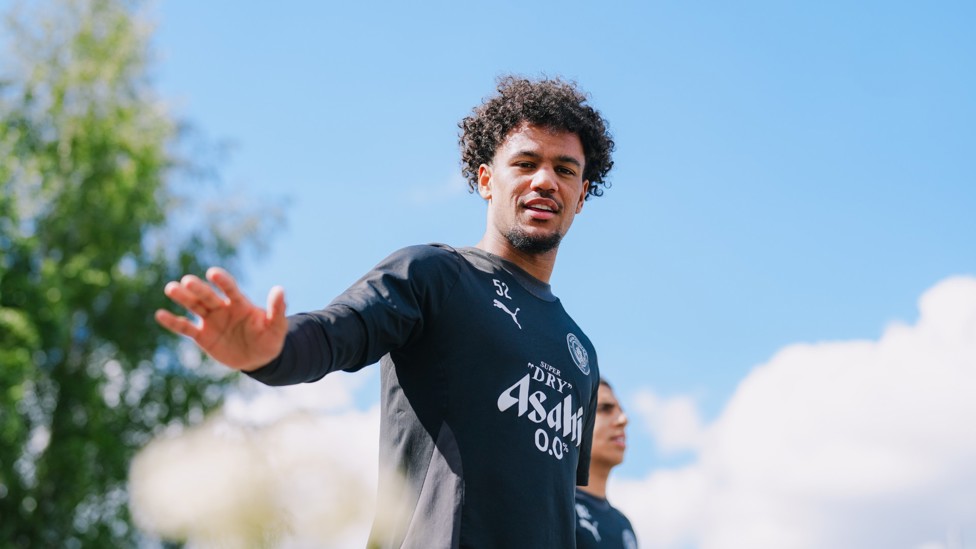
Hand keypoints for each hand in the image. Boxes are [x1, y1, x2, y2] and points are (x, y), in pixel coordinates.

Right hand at [154, 267, 286, 370]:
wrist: (258, 358)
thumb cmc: (269, 339)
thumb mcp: (277, 327)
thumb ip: (277, 309)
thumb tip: (280, 289)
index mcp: (240, 304)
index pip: (230, 289)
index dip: (222, 281)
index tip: (212, 273)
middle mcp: (223, 308)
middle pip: (208, 296)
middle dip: (198, 289)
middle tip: (187, 281)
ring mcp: (211, 320)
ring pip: (194, 306)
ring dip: (183, 298)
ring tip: (171, 288)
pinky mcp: (202, 336)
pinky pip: (185, 328)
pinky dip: (173, 322)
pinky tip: (160, 314)